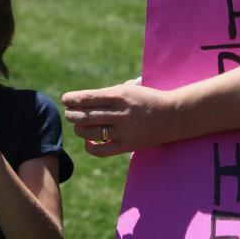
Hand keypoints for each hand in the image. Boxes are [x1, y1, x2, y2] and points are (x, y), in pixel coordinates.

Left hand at [62, 81, 176, 158]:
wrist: (173, 116)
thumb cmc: (148, 99)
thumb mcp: (130, 89)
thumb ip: (109, 93)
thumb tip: (82, 99)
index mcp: (120, 95)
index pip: (88, 98)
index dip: (72, 99)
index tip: (66, 99)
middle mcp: (120, 113)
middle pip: (85, 116)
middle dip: (72, 114)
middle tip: (69, 112)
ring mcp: (124, 131)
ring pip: (90, 132)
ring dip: (79, 129)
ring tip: (78, 125)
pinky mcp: (127, 145)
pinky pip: (101, 150)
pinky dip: (90, 146)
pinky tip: (89, 140)